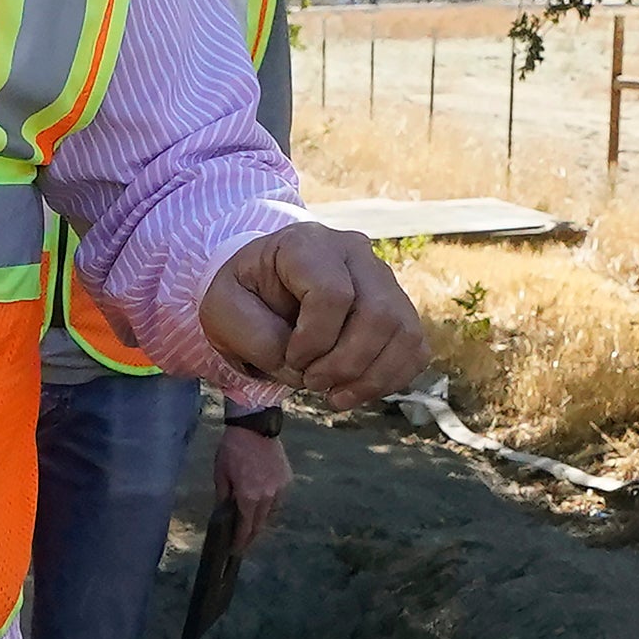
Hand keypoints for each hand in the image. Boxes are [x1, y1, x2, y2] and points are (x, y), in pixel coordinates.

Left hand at [200, 222, 428, 407]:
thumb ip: (255, 336)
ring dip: (371, 377)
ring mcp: (383, 278)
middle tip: (312, 383)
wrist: (260, 287)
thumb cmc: (242, 296)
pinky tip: (357, 389)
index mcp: (307, 244)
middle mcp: (355, 253)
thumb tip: (301, 367)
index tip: (289, 358)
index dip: (313, 341)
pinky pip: (415, 347)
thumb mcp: (223, 310)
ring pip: (404, 332)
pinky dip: (391, 378)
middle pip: (379, 314)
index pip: (332, 294)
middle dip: (346, 364)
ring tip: (335, 395)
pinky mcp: (398, 307)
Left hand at [213, 420, 292, 546]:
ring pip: (271, 513)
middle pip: (260, 524)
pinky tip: (261, 503)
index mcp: (249, 497)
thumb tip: (224, 514)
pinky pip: (278, 499)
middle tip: (243, 541)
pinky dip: (270, 504)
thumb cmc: (233, 449)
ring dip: (261, 520)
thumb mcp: (221, 474)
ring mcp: (280, 488)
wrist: (255, 426)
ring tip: (251, 522)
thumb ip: (224, 497)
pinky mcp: (287, 479)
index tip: (235, 550)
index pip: (246, 528)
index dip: (241, 541)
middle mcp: (268, 496)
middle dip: (251, 535)